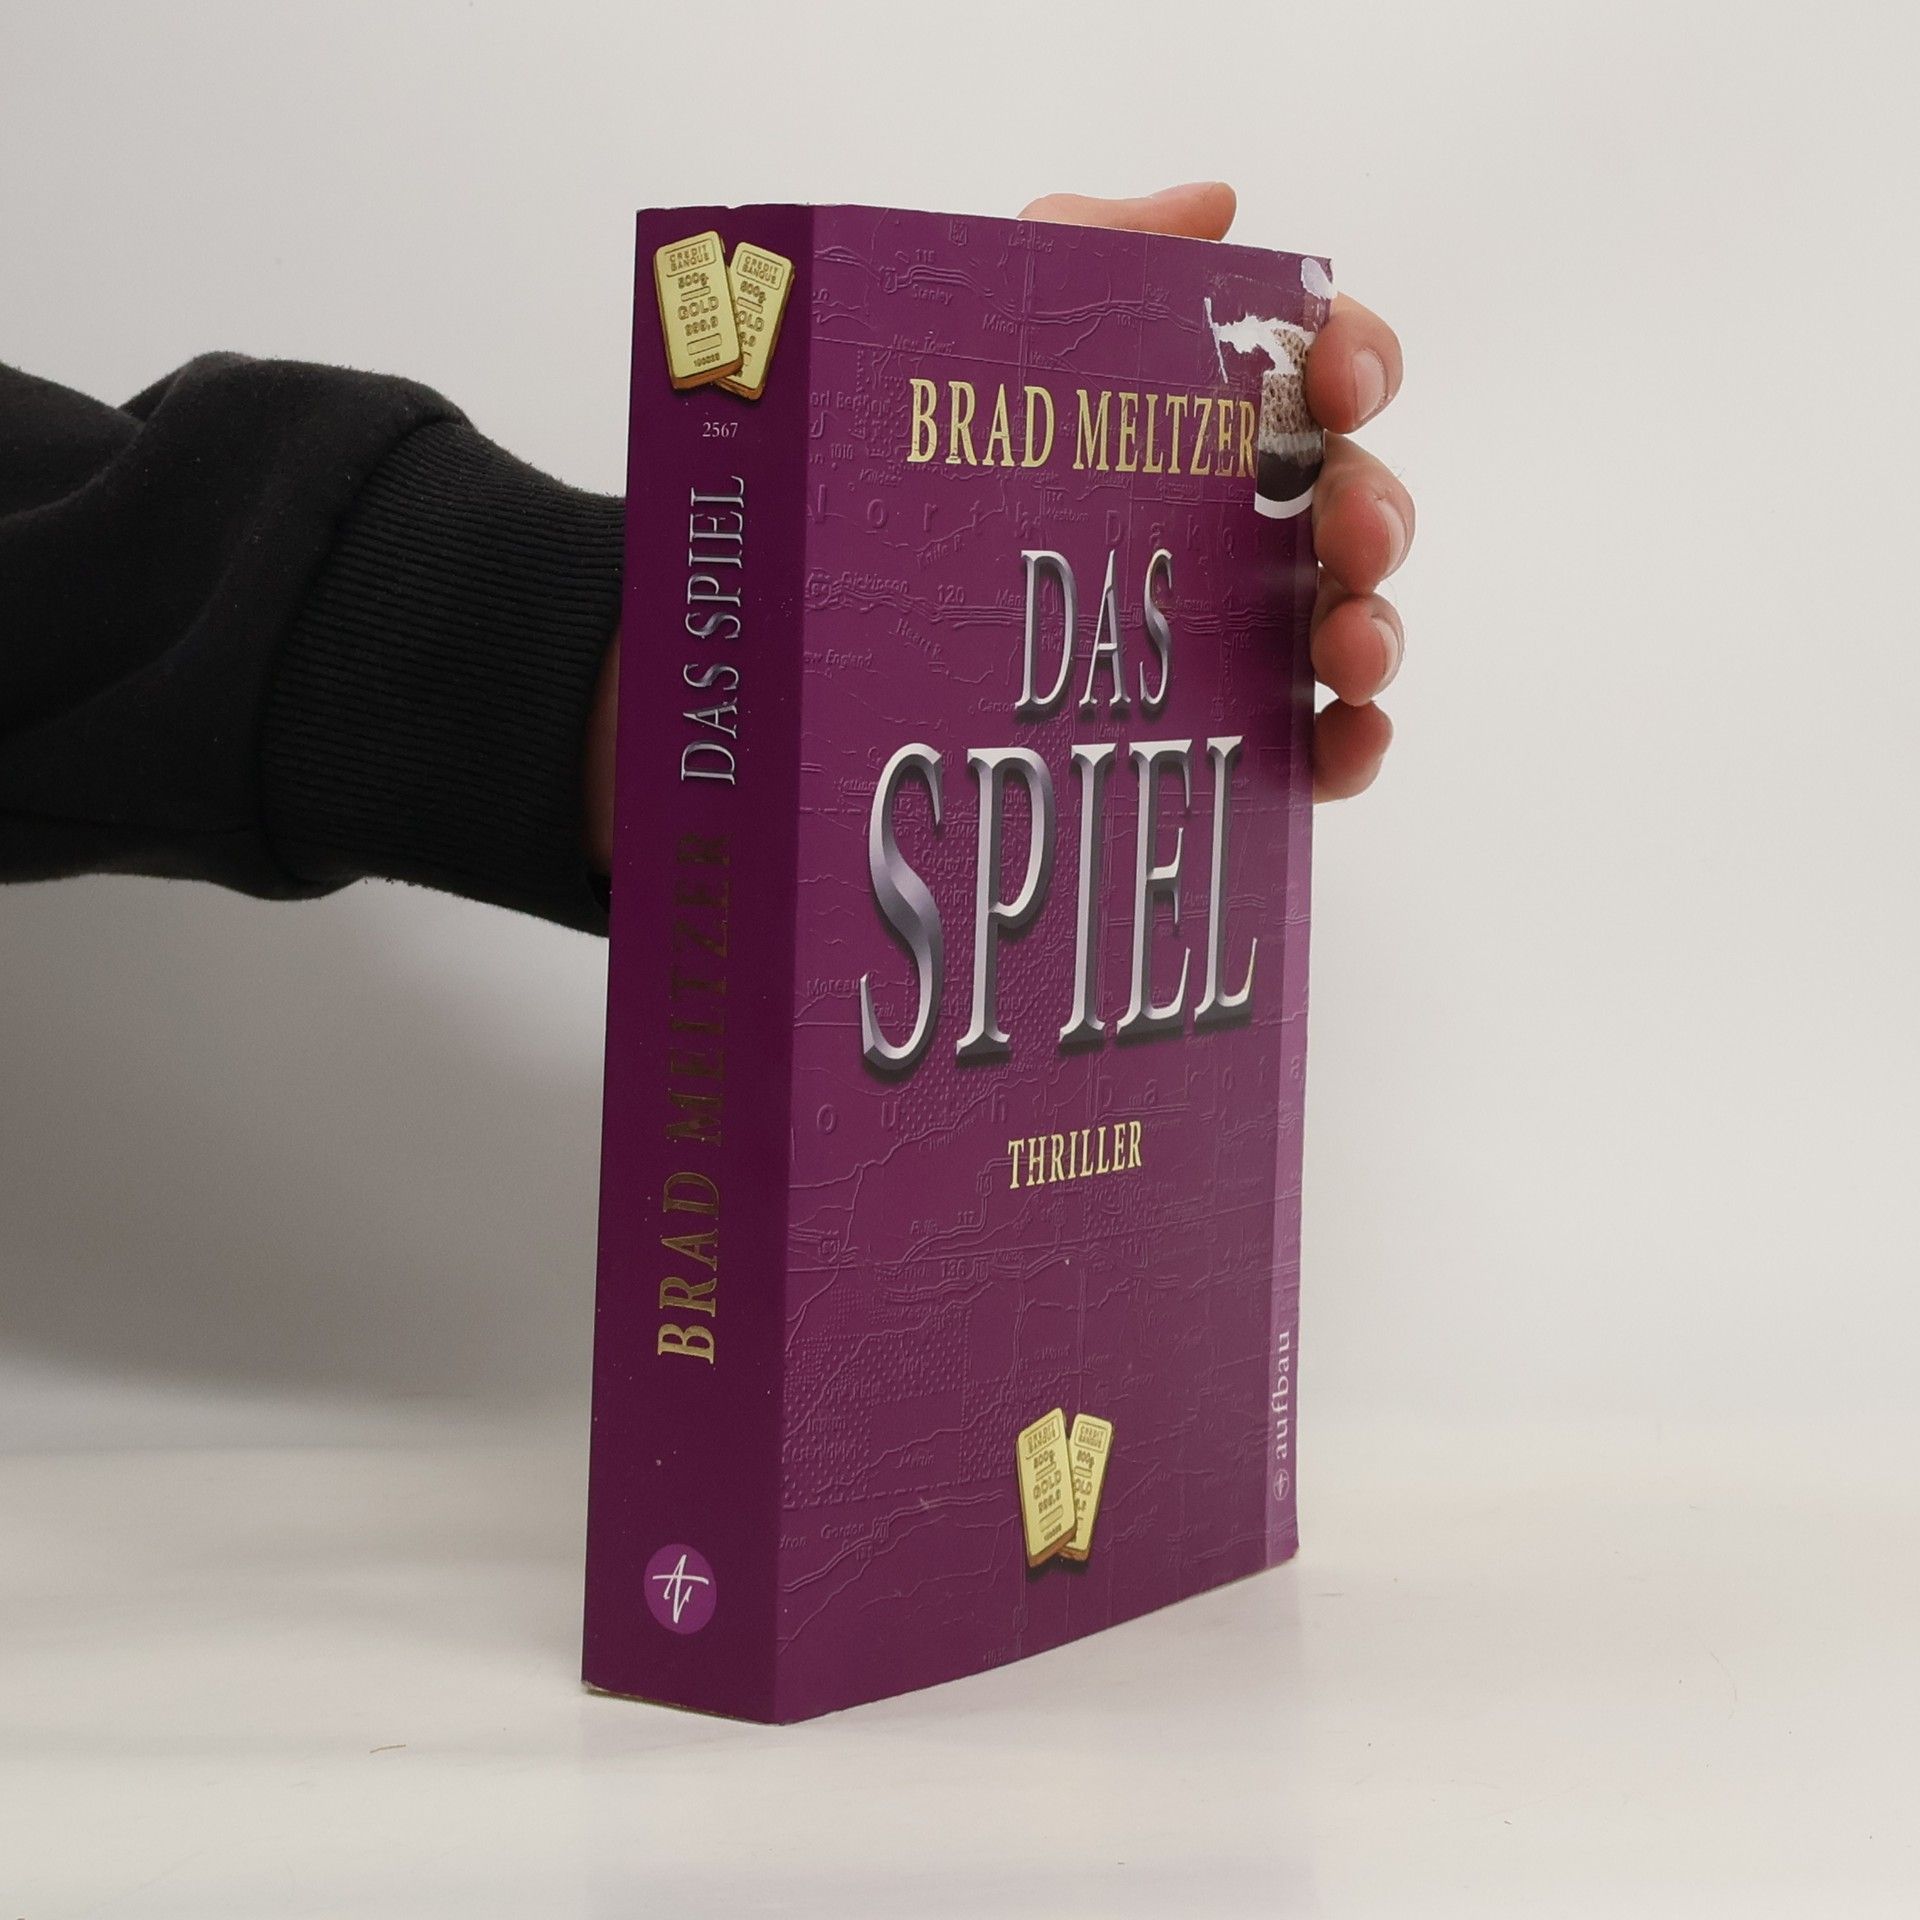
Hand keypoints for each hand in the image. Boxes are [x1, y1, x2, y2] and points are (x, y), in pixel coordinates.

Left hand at [586, 182, 1406, 869]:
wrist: (806, 612)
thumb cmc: (909, 457)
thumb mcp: (977, 330)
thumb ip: (1086, 247)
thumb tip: (1215, 204)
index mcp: (1192, 426)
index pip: (1314, 377)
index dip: (1355, 363)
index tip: (1336, 382)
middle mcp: (1227, 527)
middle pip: (1348, 506)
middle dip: (1375, 510)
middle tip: (1347, 534)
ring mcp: (1226, 637)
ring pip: (1345, 625)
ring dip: (1374, 630)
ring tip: (1348, 645)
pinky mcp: (1212, 736)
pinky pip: (1307, 747)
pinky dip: (1348, 745)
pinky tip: (1343, 742)